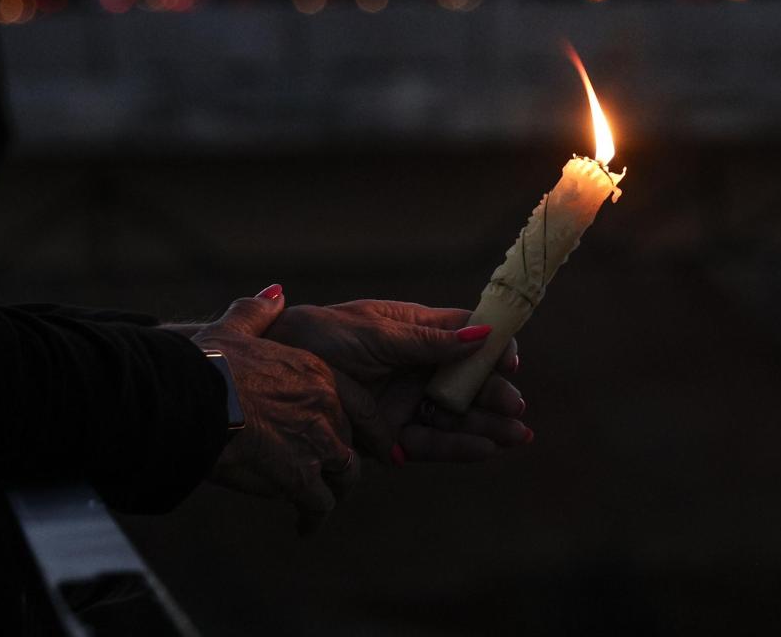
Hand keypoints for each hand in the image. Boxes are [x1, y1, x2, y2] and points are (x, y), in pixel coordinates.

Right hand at [192, 286, 357, 533]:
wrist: (192, 400)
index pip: (360, 405)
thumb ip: (259, 313)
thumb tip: (275, 294)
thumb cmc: (208, 365)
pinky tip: (304, 526)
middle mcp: (326, 408)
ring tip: (319, 503)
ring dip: (333, 490)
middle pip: (352, 442)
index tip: (375, 442)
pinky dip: (313, 517)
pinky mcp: (299, 476)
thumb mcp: (235, 328)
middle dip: (346, 462)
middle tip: (337, 477)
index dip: (370, 427)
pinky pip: (319, 504)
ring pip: (344, 475)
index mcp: (317, 374)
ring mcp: (317, 443)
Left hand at [266, 299, 528, 462]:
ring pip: (455, 413)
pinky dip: (456, 446)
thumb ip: (428, 341)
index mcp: (414, 329)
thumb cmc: (316, 339)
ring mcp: (403, 399)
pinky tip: (484, 450)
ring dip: (486, 425)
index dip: (493, 347)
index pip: (467, 333)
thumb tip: (483, 332)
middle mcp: (415, 364)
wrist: (263, 379)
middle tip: (515, 409)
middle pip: (468, 379)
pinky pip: (430, 440)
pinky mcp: (389, 433)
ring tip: (517, 438)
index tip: (509, 361)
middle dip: (495, 393)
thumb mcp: (373, 334)